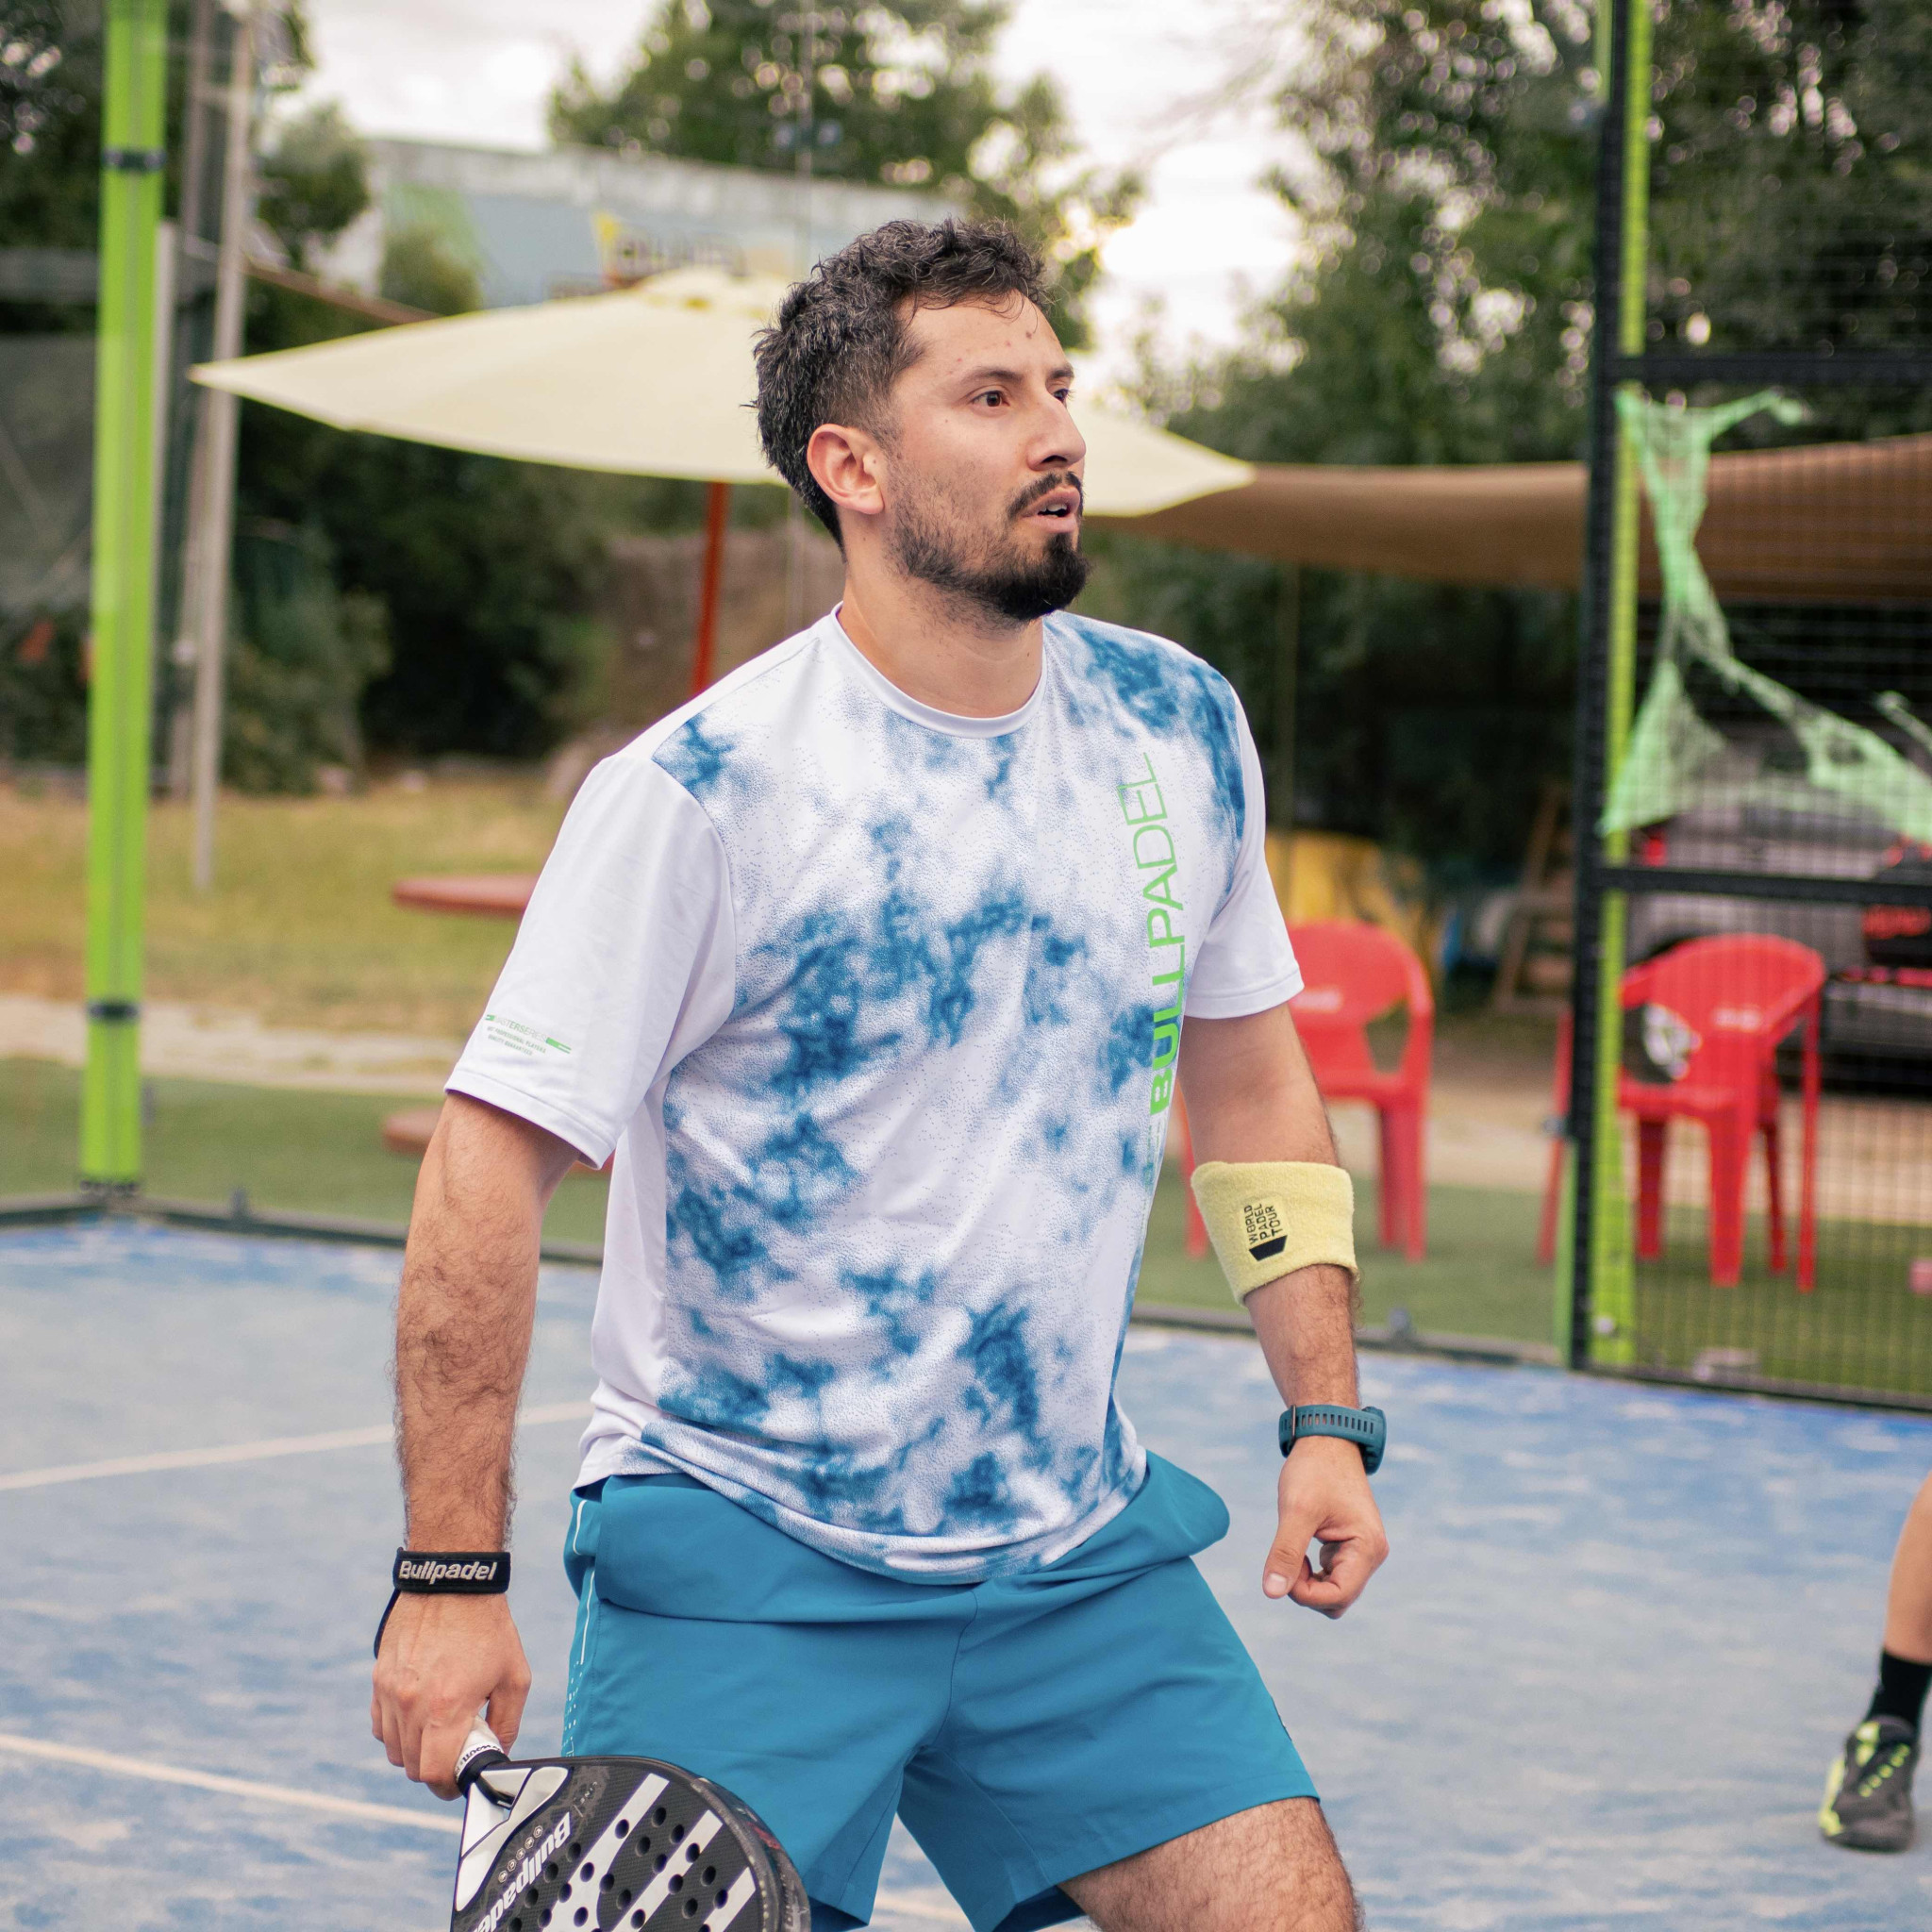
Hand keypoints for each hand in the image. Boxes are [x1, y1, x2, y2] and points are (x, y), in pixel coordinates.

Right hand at [371, 1593, 530, 1798]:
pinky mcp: (379, 1680)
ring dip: (415, 1752)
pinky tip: (419, 1717)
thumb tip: (496, 1753)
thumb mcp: (515, 1676)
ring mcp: (390, 1692)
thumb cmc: (488, 1629)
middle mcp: (412, 1705)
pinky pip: (381, 1726)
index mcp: (446, 1709)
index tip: (461, 1781)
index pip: (433, 1774)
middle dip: (435, 1770)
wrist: (453, 1582)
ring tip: (439, 1733)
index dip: (448, 1787)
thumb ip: (507, 1723)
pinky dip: (397, 1732)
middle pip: (412, 1767)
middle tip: (456, 1755)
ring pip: (394, 1750)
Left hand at [1263, 1434, 1387, 1615]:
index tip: (1282, 1571)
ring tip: (1292, 1547)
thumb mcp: (1295, 1510)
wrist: (1326, 1439)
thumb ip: (1285, 1553)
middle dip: (1306, 1588)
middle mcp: (1371, 1554)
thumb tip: (1271, 1593)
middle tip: (1286, 1555)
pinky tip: (1297, 1547)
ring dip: (1308, 1581)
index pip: (1338, 1597)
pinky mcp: (1350, 1547)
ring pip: (1334, 1591)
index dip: (1305, 1594)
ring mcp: (1362, 1551)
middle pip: (1337, 1600)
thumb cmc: (1314, 1470)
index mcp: (1367, 1548)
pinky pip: (1331, 1576)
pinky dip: (1310, 1571)